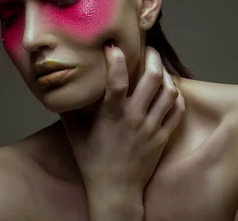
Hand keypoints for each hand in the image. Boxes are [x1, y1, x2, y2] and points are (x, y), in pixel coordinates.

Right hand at [61, 43, 185, 194]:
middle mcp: (135, 119)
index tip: (113, 45)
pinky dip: (176, 96)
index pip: (118, 81)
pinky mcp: (163, 137)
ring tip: (158, 67)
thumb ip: (69, 110)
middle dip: (151, 57)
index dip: (117, 59)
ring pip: (169, 92)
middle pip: (152, 78)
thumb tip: (60, 88)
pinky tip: (169, 89)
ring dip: (166, 75)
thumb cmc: (92, 162)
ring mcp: (152, 128)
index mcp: (112, 116)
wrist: (115, 191)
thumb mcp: (75, 134)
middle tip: (146, 49)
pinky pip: (177, 111)